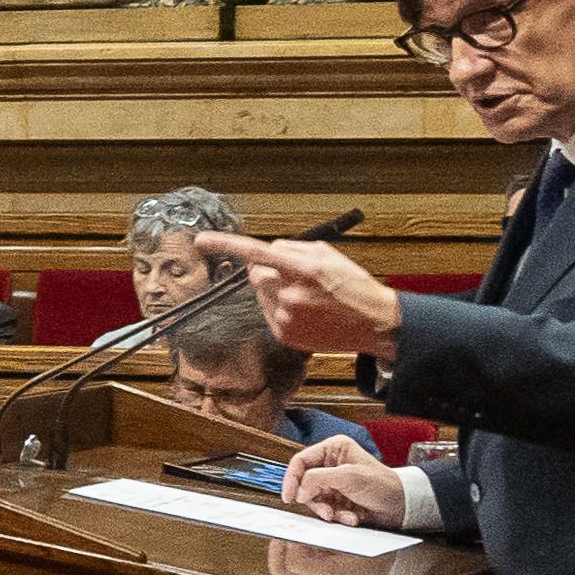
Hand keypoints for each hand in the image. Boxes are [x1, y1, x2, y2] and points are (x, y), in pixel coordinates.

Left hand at [193, 231, 401, 355]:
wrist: (374, 322)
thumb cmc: (352, 285)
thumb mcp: (327, 254)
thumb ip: (292, 249)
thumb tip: (267, 250)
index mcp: (302, 269)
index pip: (255, 253)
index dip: (225, 245)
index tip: (201, 240)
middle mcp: (290, 294)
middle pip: (256, 275)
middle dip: (267, 272)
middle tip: (294, 276)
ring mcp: (285, 317)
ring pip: (261, 294)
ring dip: (275, 290)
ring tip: (307, 297)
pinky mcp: (284, 334)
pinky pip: (268, 312)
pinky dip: (280, 308)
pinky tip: (306, 311)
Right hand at [278, 432, 421, 532]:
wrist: (402, 506)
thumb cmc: (382, 485)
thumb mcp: (348, 477)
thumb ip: (318, 479)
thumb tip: (298, 490)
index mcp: (333, 449)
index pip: (301, 461)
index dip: (291, 479)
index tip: (288, 497)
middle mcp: (330, 464)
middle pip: (304, 483)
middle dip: (314, 500)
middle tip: (325, 511)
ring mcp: (333, 482)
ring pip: (313, 499)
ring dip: (326, 511)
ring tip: (341, 516)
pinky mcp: (337, 498)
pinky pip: (325, 509)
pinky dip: (336, 516)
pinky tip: (351, 517)